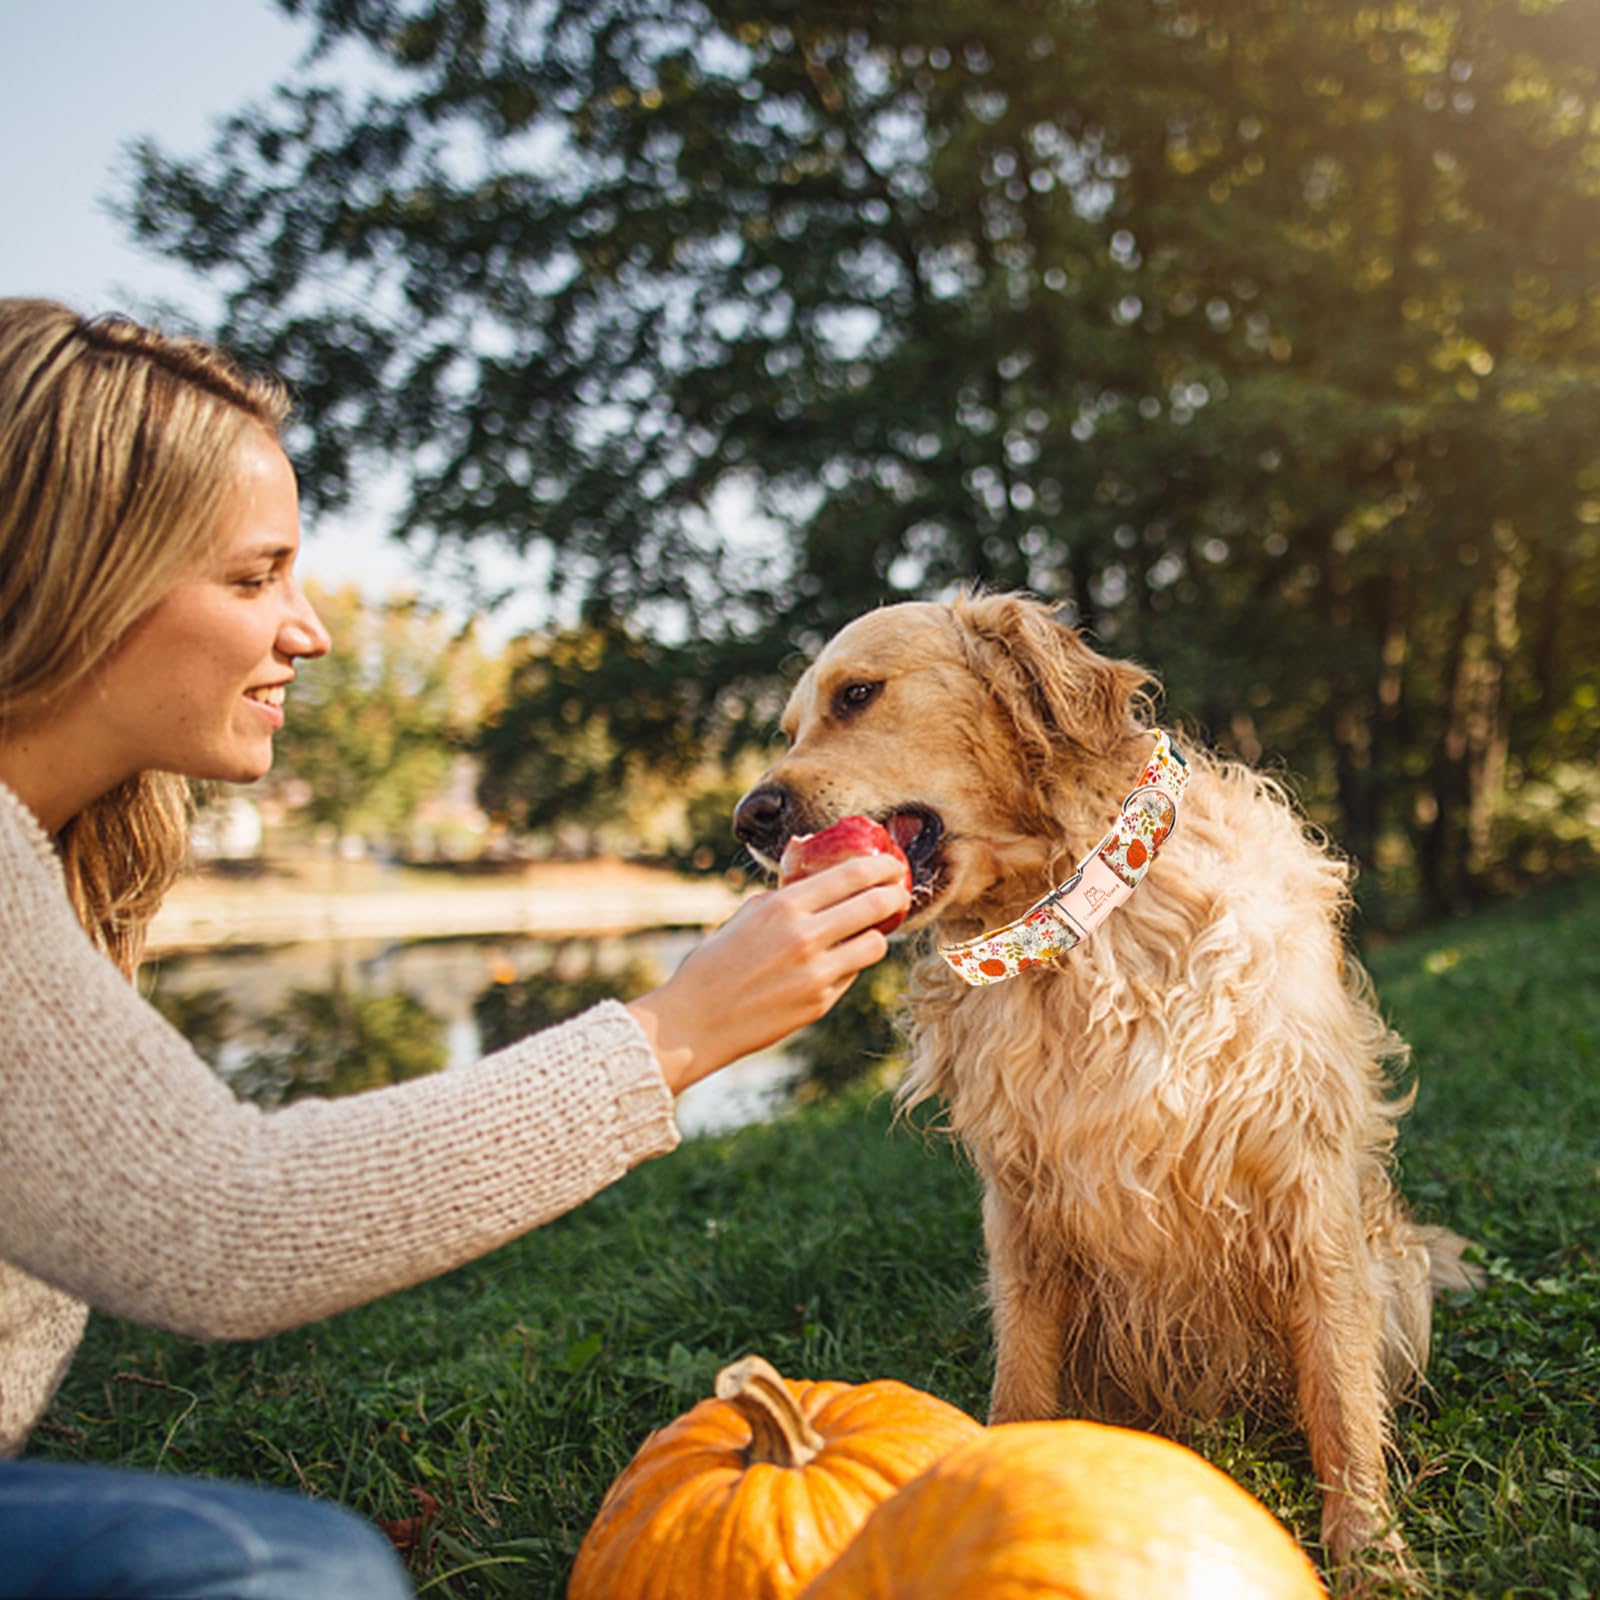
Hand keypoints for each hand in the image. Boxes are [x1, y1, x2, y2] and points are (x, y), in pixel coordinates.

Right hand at [626, 853, 910, 1093]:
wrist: (694, 1021)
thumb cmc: (713, 964)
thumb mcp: (743, 916)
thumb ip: (782, 898)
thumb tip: (813, 882)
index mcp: (784, 907)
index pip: (851, 876)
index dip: (881, 867)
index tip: (892, 864)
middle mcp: (806, 937)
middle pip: (875, 907)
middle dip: (896, 895)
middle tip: (900, 891)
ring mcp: (817, 973)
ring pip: (874, 945)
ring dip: (878, 934)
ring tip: (872, 929)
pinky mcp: (821, 1003)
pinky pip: (851, 974)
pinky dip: (850, 964)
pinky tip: (840, 959)